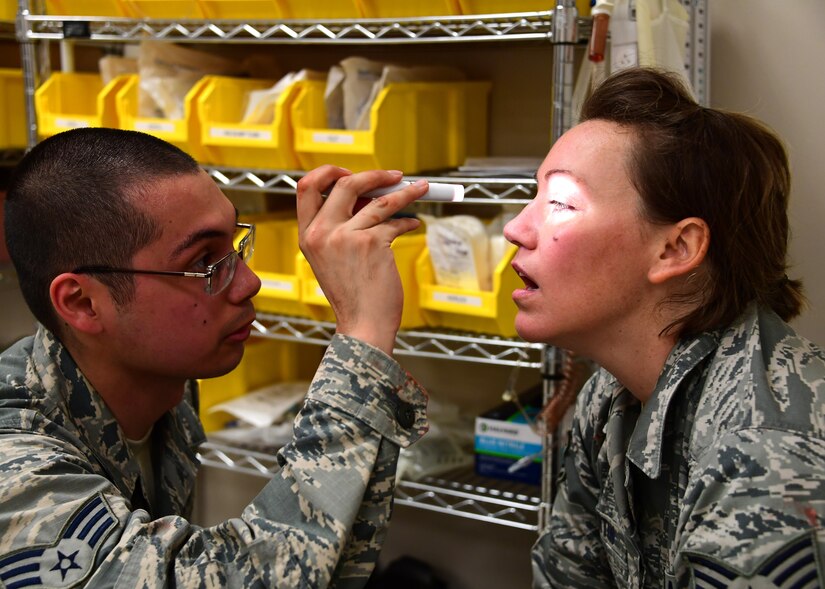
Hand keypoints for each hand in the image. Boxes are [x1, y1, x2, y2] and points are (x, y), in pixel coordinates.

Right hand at [296, 166, 425, 355]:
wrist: (363, 324)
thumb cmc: (353, 295)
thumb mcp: (332, 259)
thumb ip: (341, 228)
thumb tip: (369, 197)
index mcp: (308, 235)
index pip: (306, 187)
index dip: (327, 172)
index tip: (348, 172)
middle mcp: (322, 232)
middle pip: (345, 183)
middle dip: (374, 174)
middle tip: (392, 176)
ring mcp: (346, 236)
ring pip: (380, 199)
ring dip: (405, 192)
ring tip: (420, 189)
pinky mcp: (371, 242)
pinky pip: (395, 221)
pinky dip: (408, 221)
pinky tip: (414, 223)